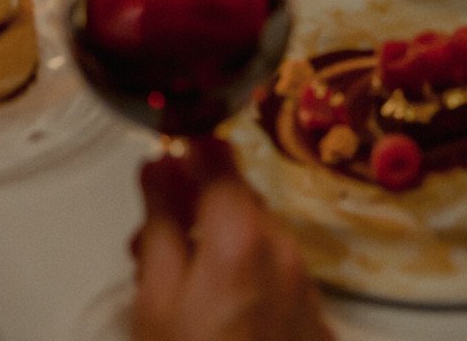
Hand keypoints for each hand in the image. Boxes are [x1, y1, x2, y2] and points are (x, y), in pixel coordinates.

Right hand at [131, 140, 332, 340]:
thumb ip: (158, 226)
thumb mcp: (156, 299)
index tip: (166, 156)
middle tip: (152, 236)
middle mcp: (283, 247)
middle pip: (239, 199)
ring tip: (180, 281)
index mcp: (242, 234)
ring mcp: (305, 284)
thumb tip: (157, 167)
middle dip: (197, 204)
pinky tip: (219, 305)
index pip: (220, 157)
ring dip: (220, 241)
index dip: (190, 148)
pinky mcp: (315, 318)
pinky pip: (277, 272)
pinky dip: (247, 273)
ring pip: (258, 236)